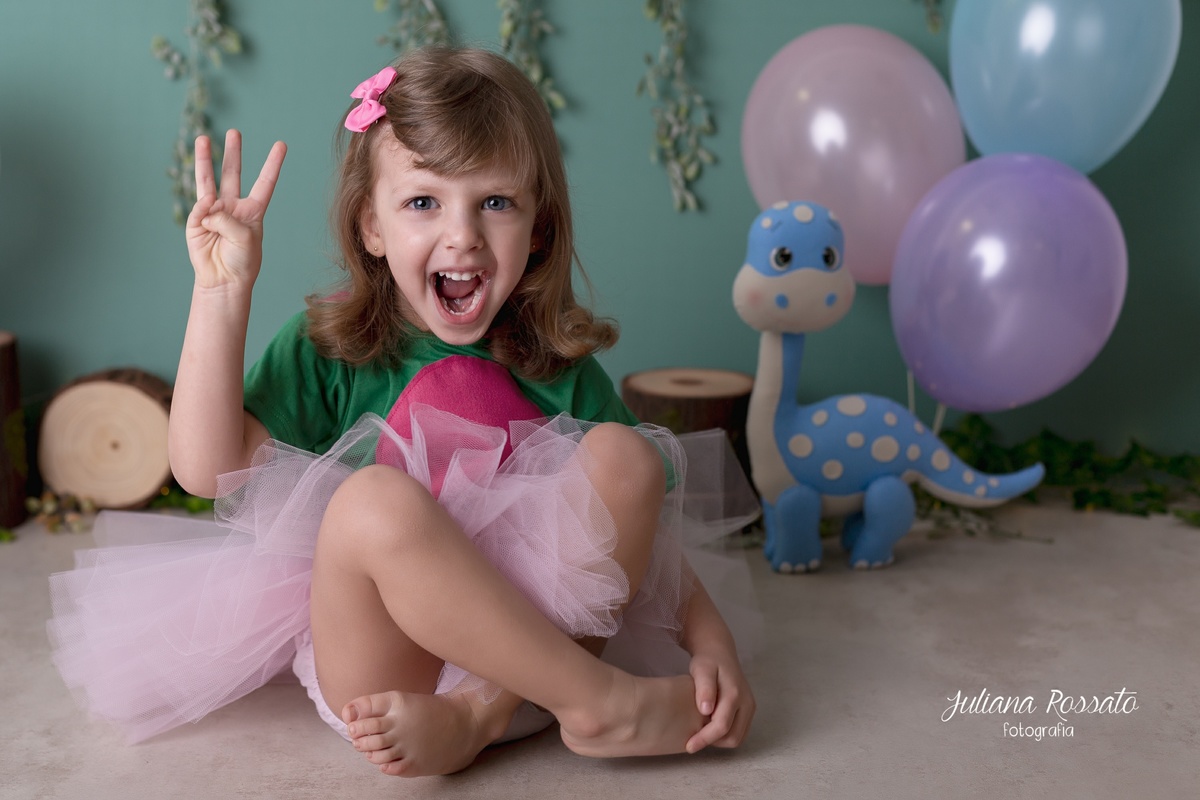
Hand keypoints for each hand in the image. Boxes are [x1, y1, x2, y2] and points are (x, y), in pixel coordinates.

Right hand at [185, 129, 286, 289]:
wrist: (223, 280)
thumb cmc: (242, 261)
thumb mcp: (245, 238)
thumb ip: (228, 218)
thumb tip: (207, 204)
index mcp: (253, 210)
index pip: (265, 182)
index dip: (273, 164)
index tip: (282, 145)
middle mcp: (233, 207)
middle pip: (233, 174)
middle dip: (233, 153)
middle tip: (235, 132)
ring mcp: (213, 211)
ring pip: (209, 180)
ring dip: (205, 159)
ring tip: (203, 138)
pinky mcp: (196, 220)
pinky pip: (200, 208)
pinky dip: (204, 209)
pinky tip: (207, 214)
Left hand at [685, 647, 755, 753]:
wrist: (720, 652)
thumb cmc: (707, 661)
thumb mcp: (701, 670)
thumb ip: (705, 689)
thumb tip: (706, 711)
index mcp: (735, 694)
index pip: (722, 726)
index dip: (705, 739)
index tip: (689, 746)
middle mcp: (747, 703)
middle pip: (732, 737)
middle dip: (712, 742)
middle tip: (693, 738)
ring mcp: (750, 708)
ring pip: (737, 738)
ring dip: (719, 741)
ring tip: (700, 732)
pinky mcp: (748, 710)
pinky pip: (739, 732)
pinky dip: (725, 736)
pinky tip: (710, 727)